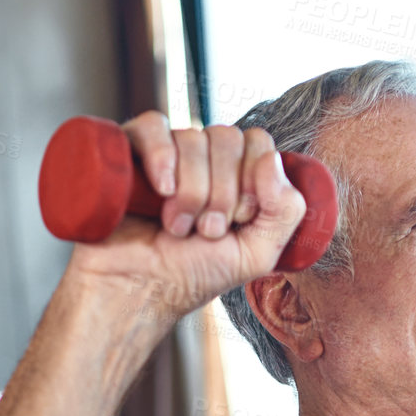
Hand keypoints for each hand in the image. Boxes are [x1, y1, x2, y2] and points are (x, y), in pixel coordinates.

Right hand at [64, 113, 308, 322]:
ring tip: (177, 228)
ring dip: (192, 191)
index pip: (258, 143)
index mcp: (234, 174)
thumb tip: (272, 158)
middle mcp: (202, 158)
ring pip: (194, 137)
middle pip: (229, 137)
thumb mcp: (256, 254)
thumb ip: (286, 211)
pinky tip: (162, 189)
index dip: (252, 180)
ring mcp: (166, 152)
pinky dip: (162, 155)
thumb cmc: (192, 275)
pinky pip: (154, 124)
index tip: (237, 221)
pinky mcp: (129, 150)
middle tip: (206, 230)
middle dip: (223, 192)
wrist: (138, 291)